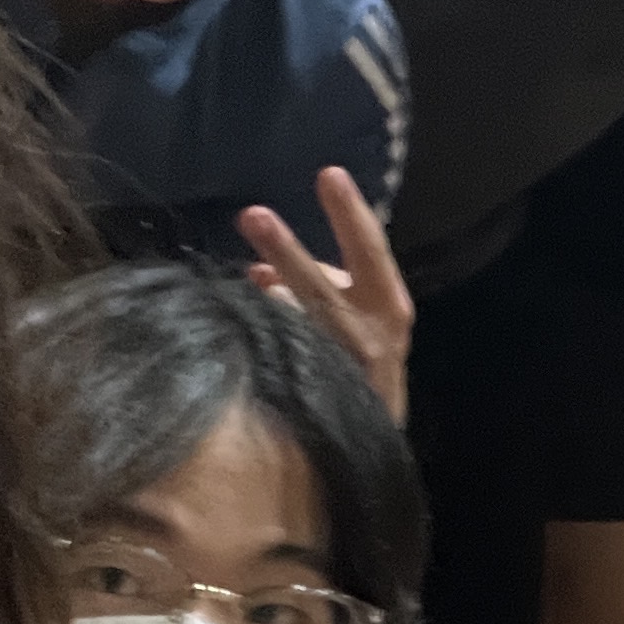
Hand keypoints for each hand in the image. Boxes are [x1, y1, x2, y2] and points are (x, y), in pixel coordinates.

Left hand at [239, 168, 412, 423]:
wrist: (367, 449)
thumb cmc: (364, 371)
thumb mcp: (366, 324)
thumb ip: (329, 289)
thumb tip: (262, 272)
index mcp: (390, 311)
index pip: (370, 252)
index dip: (349, 214)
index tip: (328, 174)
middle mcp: (368, 337)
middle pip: (321, 289)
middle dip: (288, 252)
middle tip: (252, 214)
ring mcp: (338, 369)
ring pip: (296, 324)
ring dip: (264, 298)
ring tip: (235, 272)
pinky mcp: (313, 397)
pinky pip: (277, 358)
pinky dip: (257, 337)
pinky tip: (234, 327)